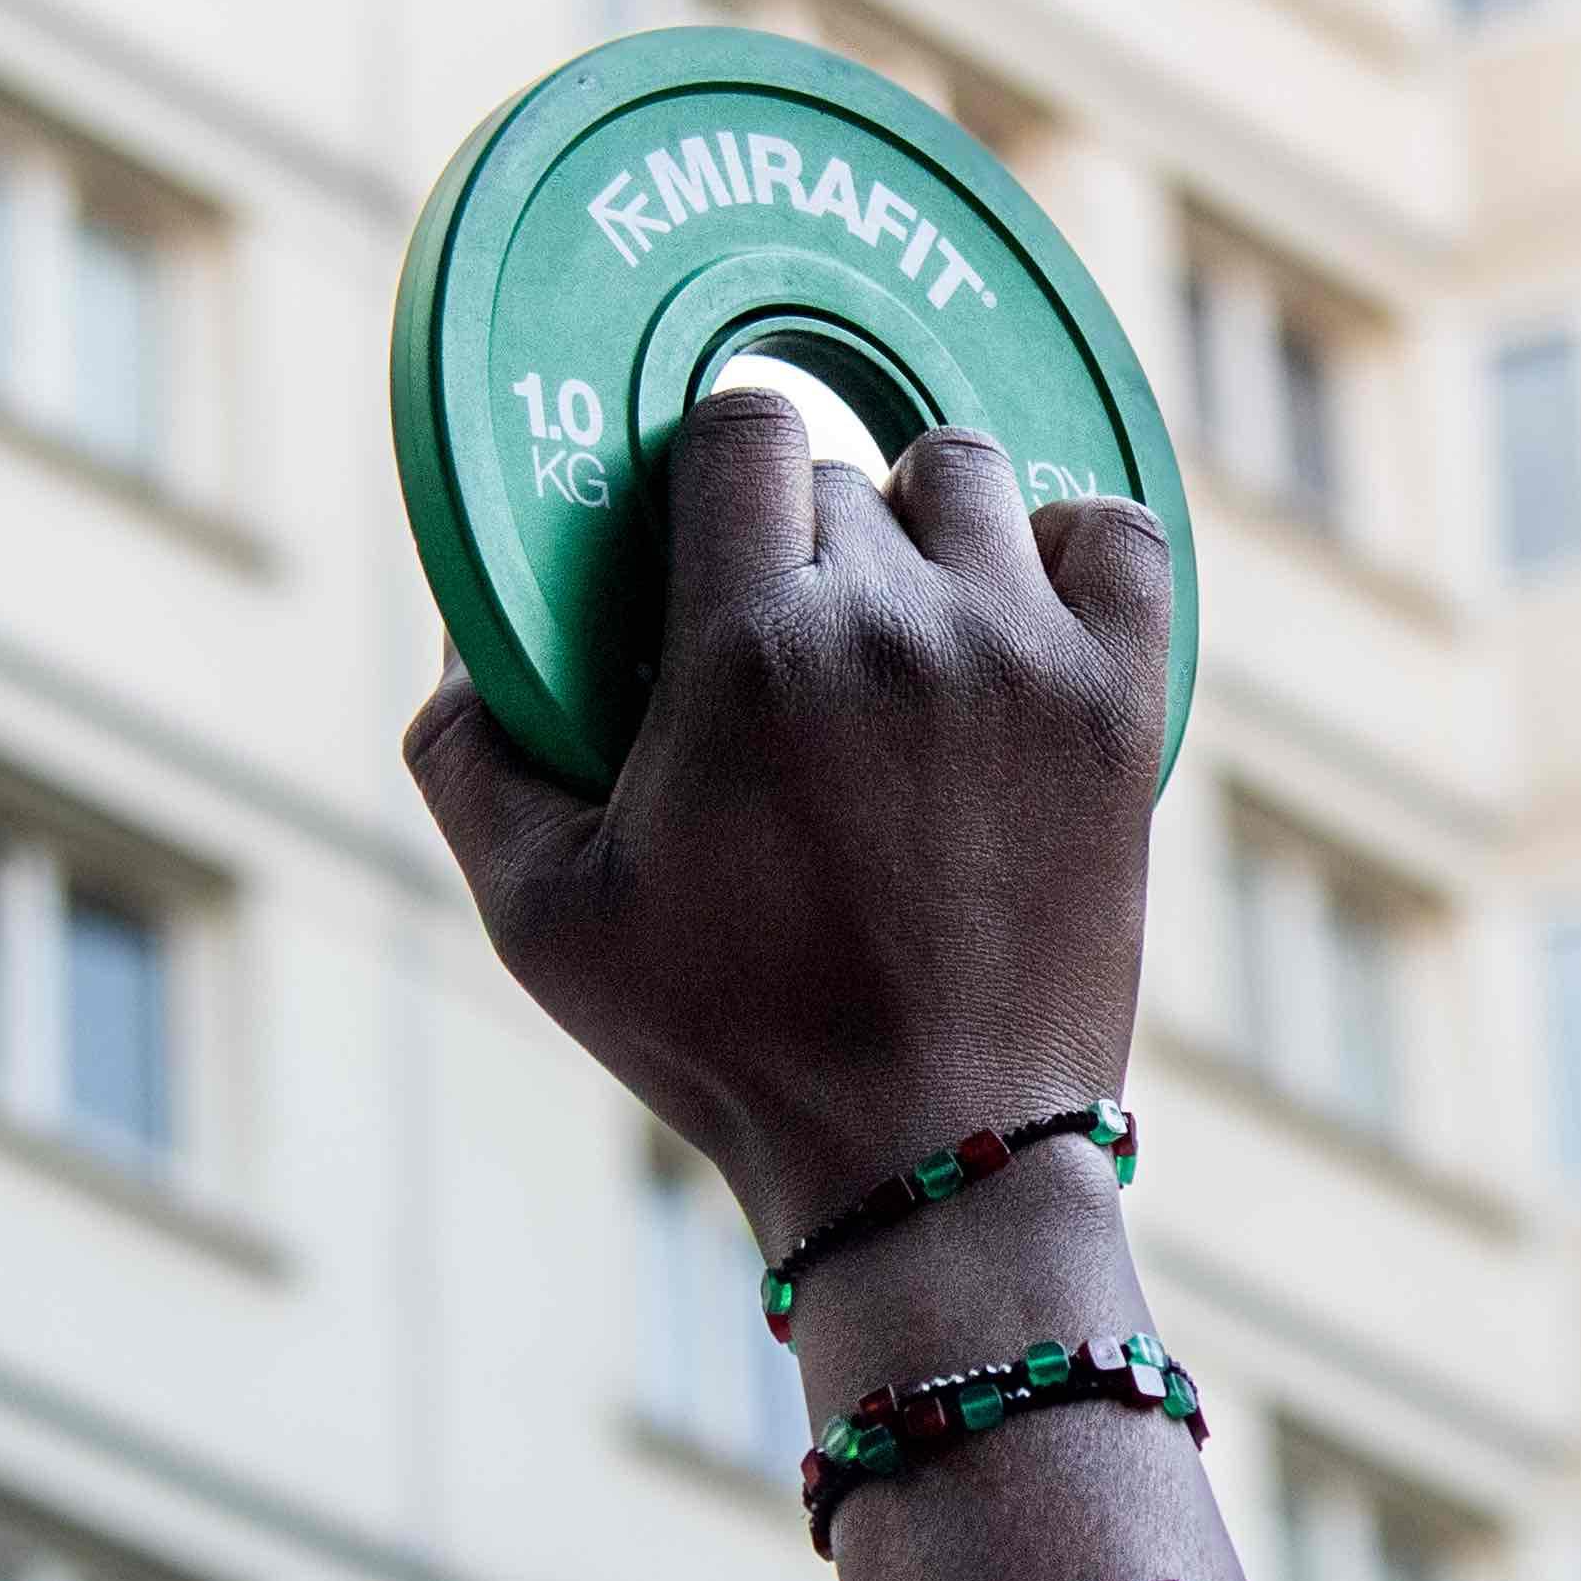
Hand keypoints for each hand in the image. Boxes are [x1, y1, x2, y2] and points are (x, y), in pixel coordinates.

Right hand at [399, 392, 1174, 1235]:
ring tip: (900, 624)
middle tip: (786, 647)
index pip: (739, 429)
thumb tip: (461, 639)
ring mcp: (1022, 655)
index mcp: (746, 650)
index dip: (713, 462)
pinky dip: (1069, 548)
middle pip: (843, 474)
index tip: (706, 534)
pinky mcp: (1119, 704)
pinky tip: (1018, 612)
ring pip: (967, 478)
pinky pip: (1117, 534)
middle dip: (802, 540)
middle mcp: (893, 623)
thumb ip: (470, 758)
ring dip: (925, 528)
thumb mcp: (539, 920)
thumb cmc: (726, 1043)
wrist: (929, 1152)